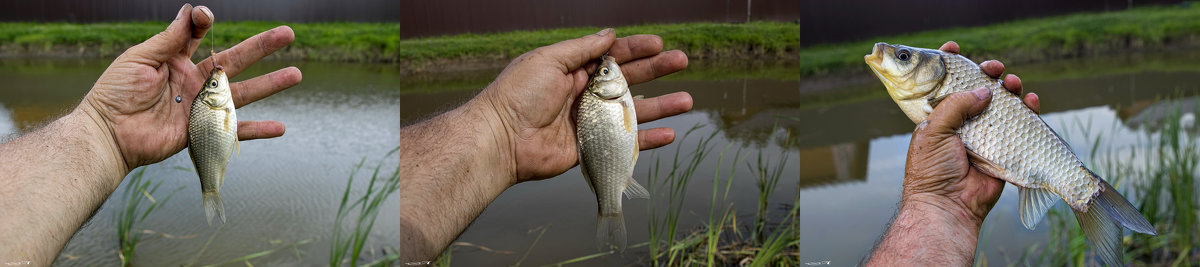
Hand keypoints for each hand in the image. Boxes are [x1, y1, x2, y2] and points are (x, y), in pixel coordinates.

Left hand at [81, 4, 301, 168]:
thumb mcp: (140, 58)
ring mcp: (202, 106)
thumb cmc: (115, 93)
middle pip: (235, 60)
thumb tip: (191, 10)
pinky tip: (280, 127)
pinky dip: (258, 130)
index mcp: (176, 60)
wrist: (109, 134)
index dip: (203, 23)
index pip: (199, 36)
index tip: (204, 17)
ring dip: (271, 84)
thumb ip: (169, 38)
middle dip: (262, 47)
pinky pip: (236, 130)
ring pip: (243, 92)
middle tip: (288, 34)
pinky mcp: (204, 130)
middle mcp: (195, 81)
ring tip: (296, 74)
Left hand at [479, 28, 690, 182]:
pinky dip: (647, 140)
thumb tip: (609, 34)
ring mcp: (589, 122)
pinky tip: (669, 133)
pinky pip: (625, 143)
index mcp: (572, 70)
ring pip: (632, 112)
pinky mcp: (590, 148)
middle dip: (656, 71)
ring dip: (661, 106)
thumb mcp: (549, 60)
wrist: (501, 140)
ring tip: (687, 100)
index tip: (659, 44)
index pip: (611, 56)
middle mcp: (583, 94)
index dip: (636, 49)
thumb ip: (582, 49)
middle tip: (682, 62)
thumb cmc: (519, 94)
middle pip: (628, 81)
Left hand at [900, 41, 1039, 223]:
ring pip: (1001, 104)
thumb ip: (956, 105)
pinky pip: (1019, 126)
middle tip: (994, 67)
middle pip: (978, 90)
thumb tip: (984, 90)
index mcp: (938, 117)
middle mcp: (961, 124)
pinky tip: (1031, 100)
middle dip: (987, 73)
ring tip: (1013, 83)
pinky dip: (1028, 110)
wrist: (947, 206)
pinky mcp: (1003, 148)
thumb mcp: (934, 130)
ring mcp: (983, 135)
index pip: (944, 84)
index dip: (949, 65)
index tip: (955, 49)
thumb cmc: (932, 169)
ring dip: (1009, 88)